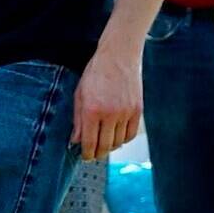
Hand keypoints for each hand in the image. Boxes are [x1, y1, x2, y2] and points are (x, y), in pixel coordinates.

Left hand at [74, 45, 145, 161]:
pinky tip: (118, 137)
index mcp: (92, 110)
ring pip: (119, 141)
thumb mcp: (80, 95)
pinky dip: (124, 139)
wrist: (119, 56)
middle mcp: (110, 114)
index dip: (87, 153)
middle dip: (98, 153)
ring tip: (105, 145)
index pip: (90, 142)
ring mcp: (126, 112)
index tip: (85, 156)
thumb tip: (76, 140)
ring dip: (111, 146)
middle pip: (105, 145)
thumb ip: (78, 119)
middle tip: (94, 155)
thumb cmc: (96, 73)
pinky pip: (131, 133)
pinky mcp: (138, 110)